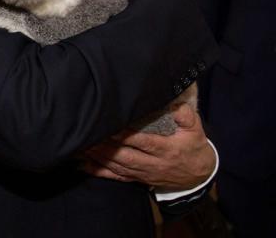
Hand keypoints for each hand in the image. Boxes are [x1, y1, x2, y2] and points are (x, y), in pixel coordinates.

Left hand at [81, 104, 215, 191]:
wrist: (199, 175)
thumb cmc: (194, 147)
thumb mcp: (196, 129)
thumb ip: (186, 115)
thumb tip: (175, 103)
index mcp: (167, 150)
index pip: (145, 143)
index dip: (127, 136)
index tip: (112, 126)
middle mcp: (154, 164)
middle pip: (127, 156)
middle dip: (107, 146)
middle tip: (90, 134)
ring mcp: (144, 173)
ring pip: (119, 166)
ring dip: (99, 157)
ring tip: (83, 144)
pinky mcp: (138, 179)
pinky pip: (116, 177)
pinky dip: (99, 171)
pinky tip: (83, 164)